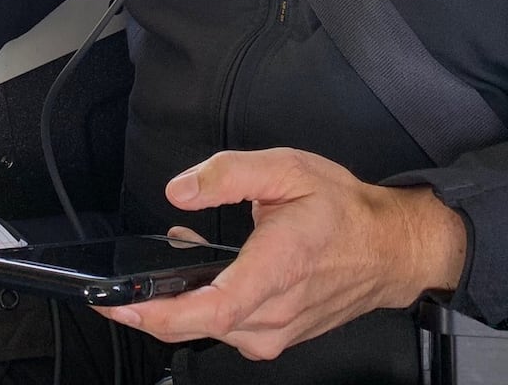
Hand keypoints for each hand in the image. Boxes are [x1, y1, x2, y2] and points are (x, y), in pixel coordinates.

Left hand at [101, 148, 465, 360]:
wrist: (390, 249)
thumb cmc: (344, 211)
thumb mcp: (287, 169)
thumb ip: (229, 173)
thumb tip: (181, 190)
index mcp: (276, 269)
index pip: (209, 310)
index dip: (155, 313)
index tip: (117, 303)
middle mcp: (275, 312)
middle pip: (196, 325)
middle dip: (153, 305)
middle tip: (125, 284)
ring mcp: (277, 332)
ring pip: (210, 329)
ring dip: (183, 302)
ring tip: (181, 262)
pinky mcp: (277, 338)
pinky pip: (229, 329)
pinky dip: (208, 306)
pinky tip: (211, 276)